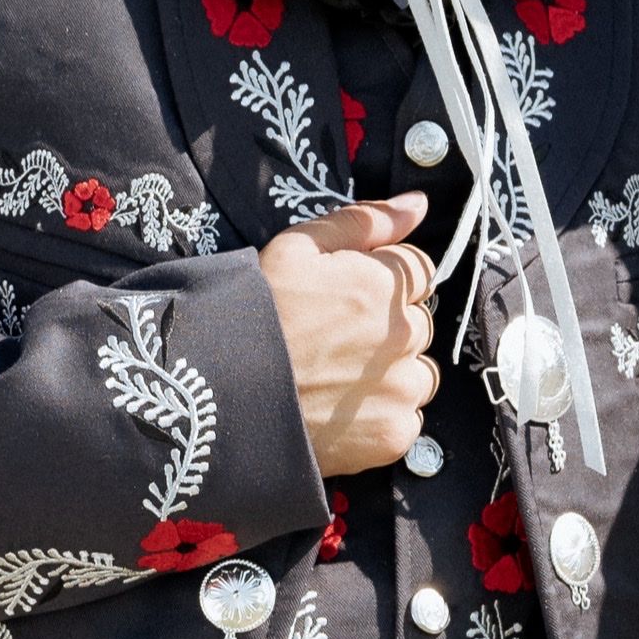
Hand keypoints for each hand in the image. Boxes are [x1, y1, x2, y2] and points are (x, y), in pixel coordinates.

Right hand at [257, 196, 438, 477]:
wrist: (218, 398)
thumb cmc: (254, 314)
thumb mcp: (296, 248)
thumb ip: (364, 221)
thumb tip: (419, 204)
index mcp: (387, 283)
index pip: (419, 272)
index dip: (382, 281)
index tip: (348, 298)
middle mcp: (405, 334)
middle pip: (418, 324)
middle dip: (387, 328)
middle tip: (332, 342)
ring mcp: (402, 388)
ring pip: (418, 374)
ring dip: (390, 375)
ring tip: (335, 380)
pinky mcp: (394, 435)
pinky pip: (406, 419)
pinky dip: (381, 417)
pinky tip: (340, 413)